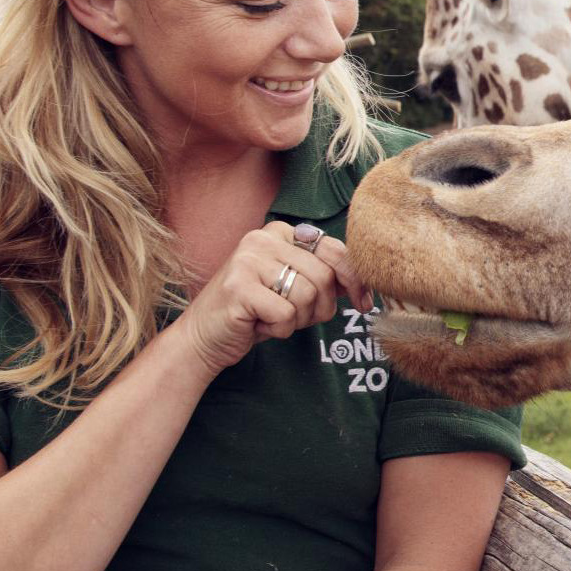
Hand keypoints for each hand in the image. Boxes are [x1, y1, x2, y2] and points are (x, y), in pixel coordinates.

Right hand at [172, 221, 369, 376]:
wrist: (204, 337)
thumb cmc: (255, 312)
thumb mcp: (294, 287)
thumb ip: (324, 276)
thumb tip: (365, 280)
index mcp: (280, 233)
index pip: (334, 249)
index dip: (354, 279)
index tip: (363, 303)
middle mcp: (262, 239)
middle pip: (323, 276)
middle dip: (320, 308)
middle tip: (298, 318)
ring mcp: (247, 260)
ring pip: (306, 296)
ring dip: (298, 320)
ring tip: (273, 319)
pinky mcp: (238, 287)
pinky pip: (285, 314)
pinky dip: (279, 329)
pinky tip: (259, 325)